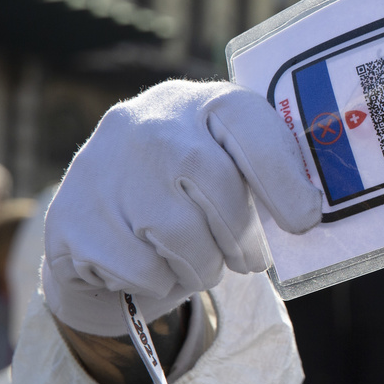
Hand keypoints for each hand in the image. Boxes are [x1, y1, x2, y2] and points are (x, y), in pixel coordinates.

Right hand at [42, 80, 321, 335]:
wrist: (101, 215)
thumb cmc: (192, 192)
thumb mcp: (229, 165)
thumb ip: (267, 177)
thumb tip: (310, 215)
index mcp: (202, 102)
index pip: (250, 126)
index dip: (283, 178)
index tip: (305, 220)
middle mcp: (149, 122)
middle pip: (217, 187)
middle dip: (243, 237)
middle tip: (252, 261)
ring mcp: (103, 165)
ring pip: (179, 235)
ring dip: (204, 266)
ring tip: (204, 263)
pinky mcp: (74, 216)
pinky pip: (141, 268)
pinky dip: (160, 281)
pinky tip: (155, 266)